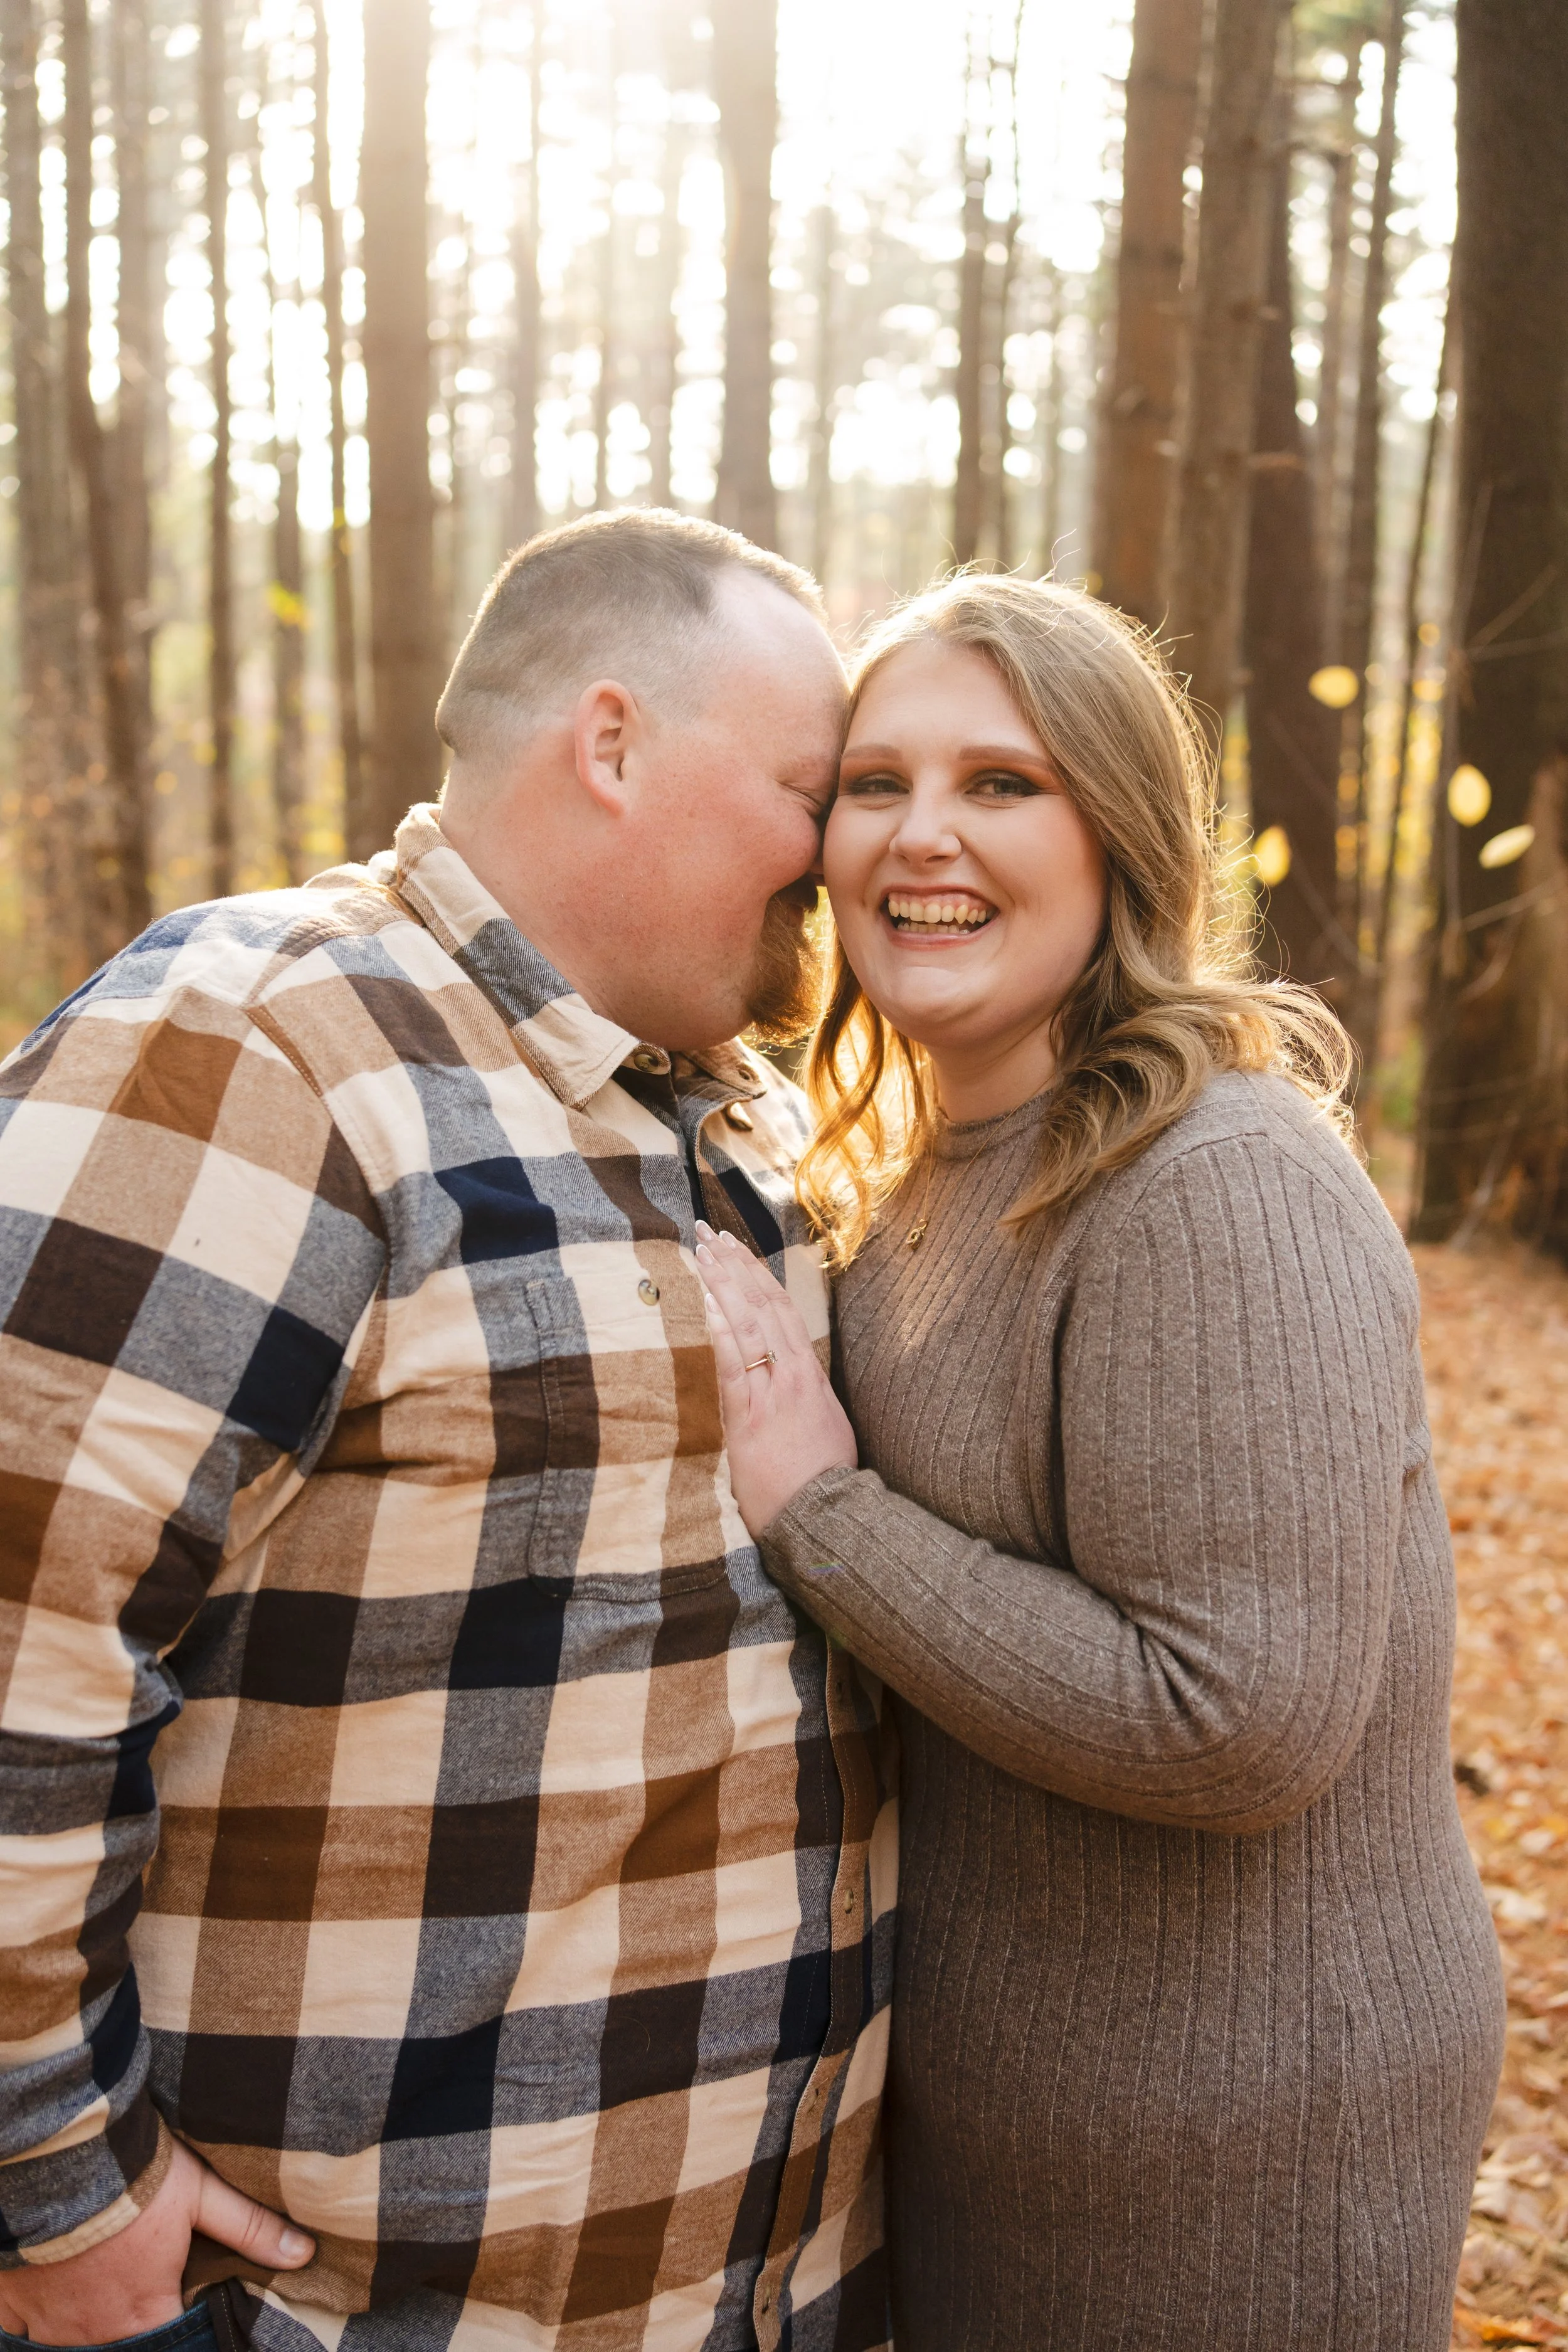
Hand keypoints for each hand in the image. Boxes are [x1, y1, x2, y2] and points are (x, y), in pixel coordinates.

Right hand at [0, 2138, 313, 2345]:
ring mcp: (48, 2321)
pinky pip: (21, 2331)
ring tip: (99, 2291)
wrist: (59, 2154)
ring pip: (69, 2342)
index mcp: (143, 2310)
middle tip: (134, 2295)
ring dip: (86, 2324)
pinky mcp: (13, 2302)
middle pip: (117, 2344)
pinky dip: (34, 2322)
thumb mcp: (202, 2195)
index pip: (168, 2343)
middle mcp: (94, 2329)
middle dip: (129, 2328)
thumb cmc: (135, 2176)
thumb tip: (303, 2254)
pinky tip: (50, 2294)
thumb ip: (249, 2228)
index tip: (174, 2307)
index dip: (174, 2330)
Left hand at [695, 1223, 856, 1531]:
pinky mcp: (753, 1416)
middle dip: (736, 1266)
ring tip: (703, 1251)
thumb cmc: (823, 1481)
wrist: (826, 1516)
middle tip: (711, 1233)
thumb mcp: (823, 1429)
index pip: (783, 1311)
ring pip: (750, 1324)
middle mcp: (795, 1375)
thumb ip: (801, 1401)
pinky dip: (723, 1329)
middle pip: (765, 1305)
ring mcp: (774, 1392)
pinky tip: (709, 1301)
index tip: (737, 1248)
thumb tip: (786, 1387)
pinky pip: (736, 1363)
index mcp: (811, 1376)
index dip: (758, 1276)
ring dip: (724, 1284)